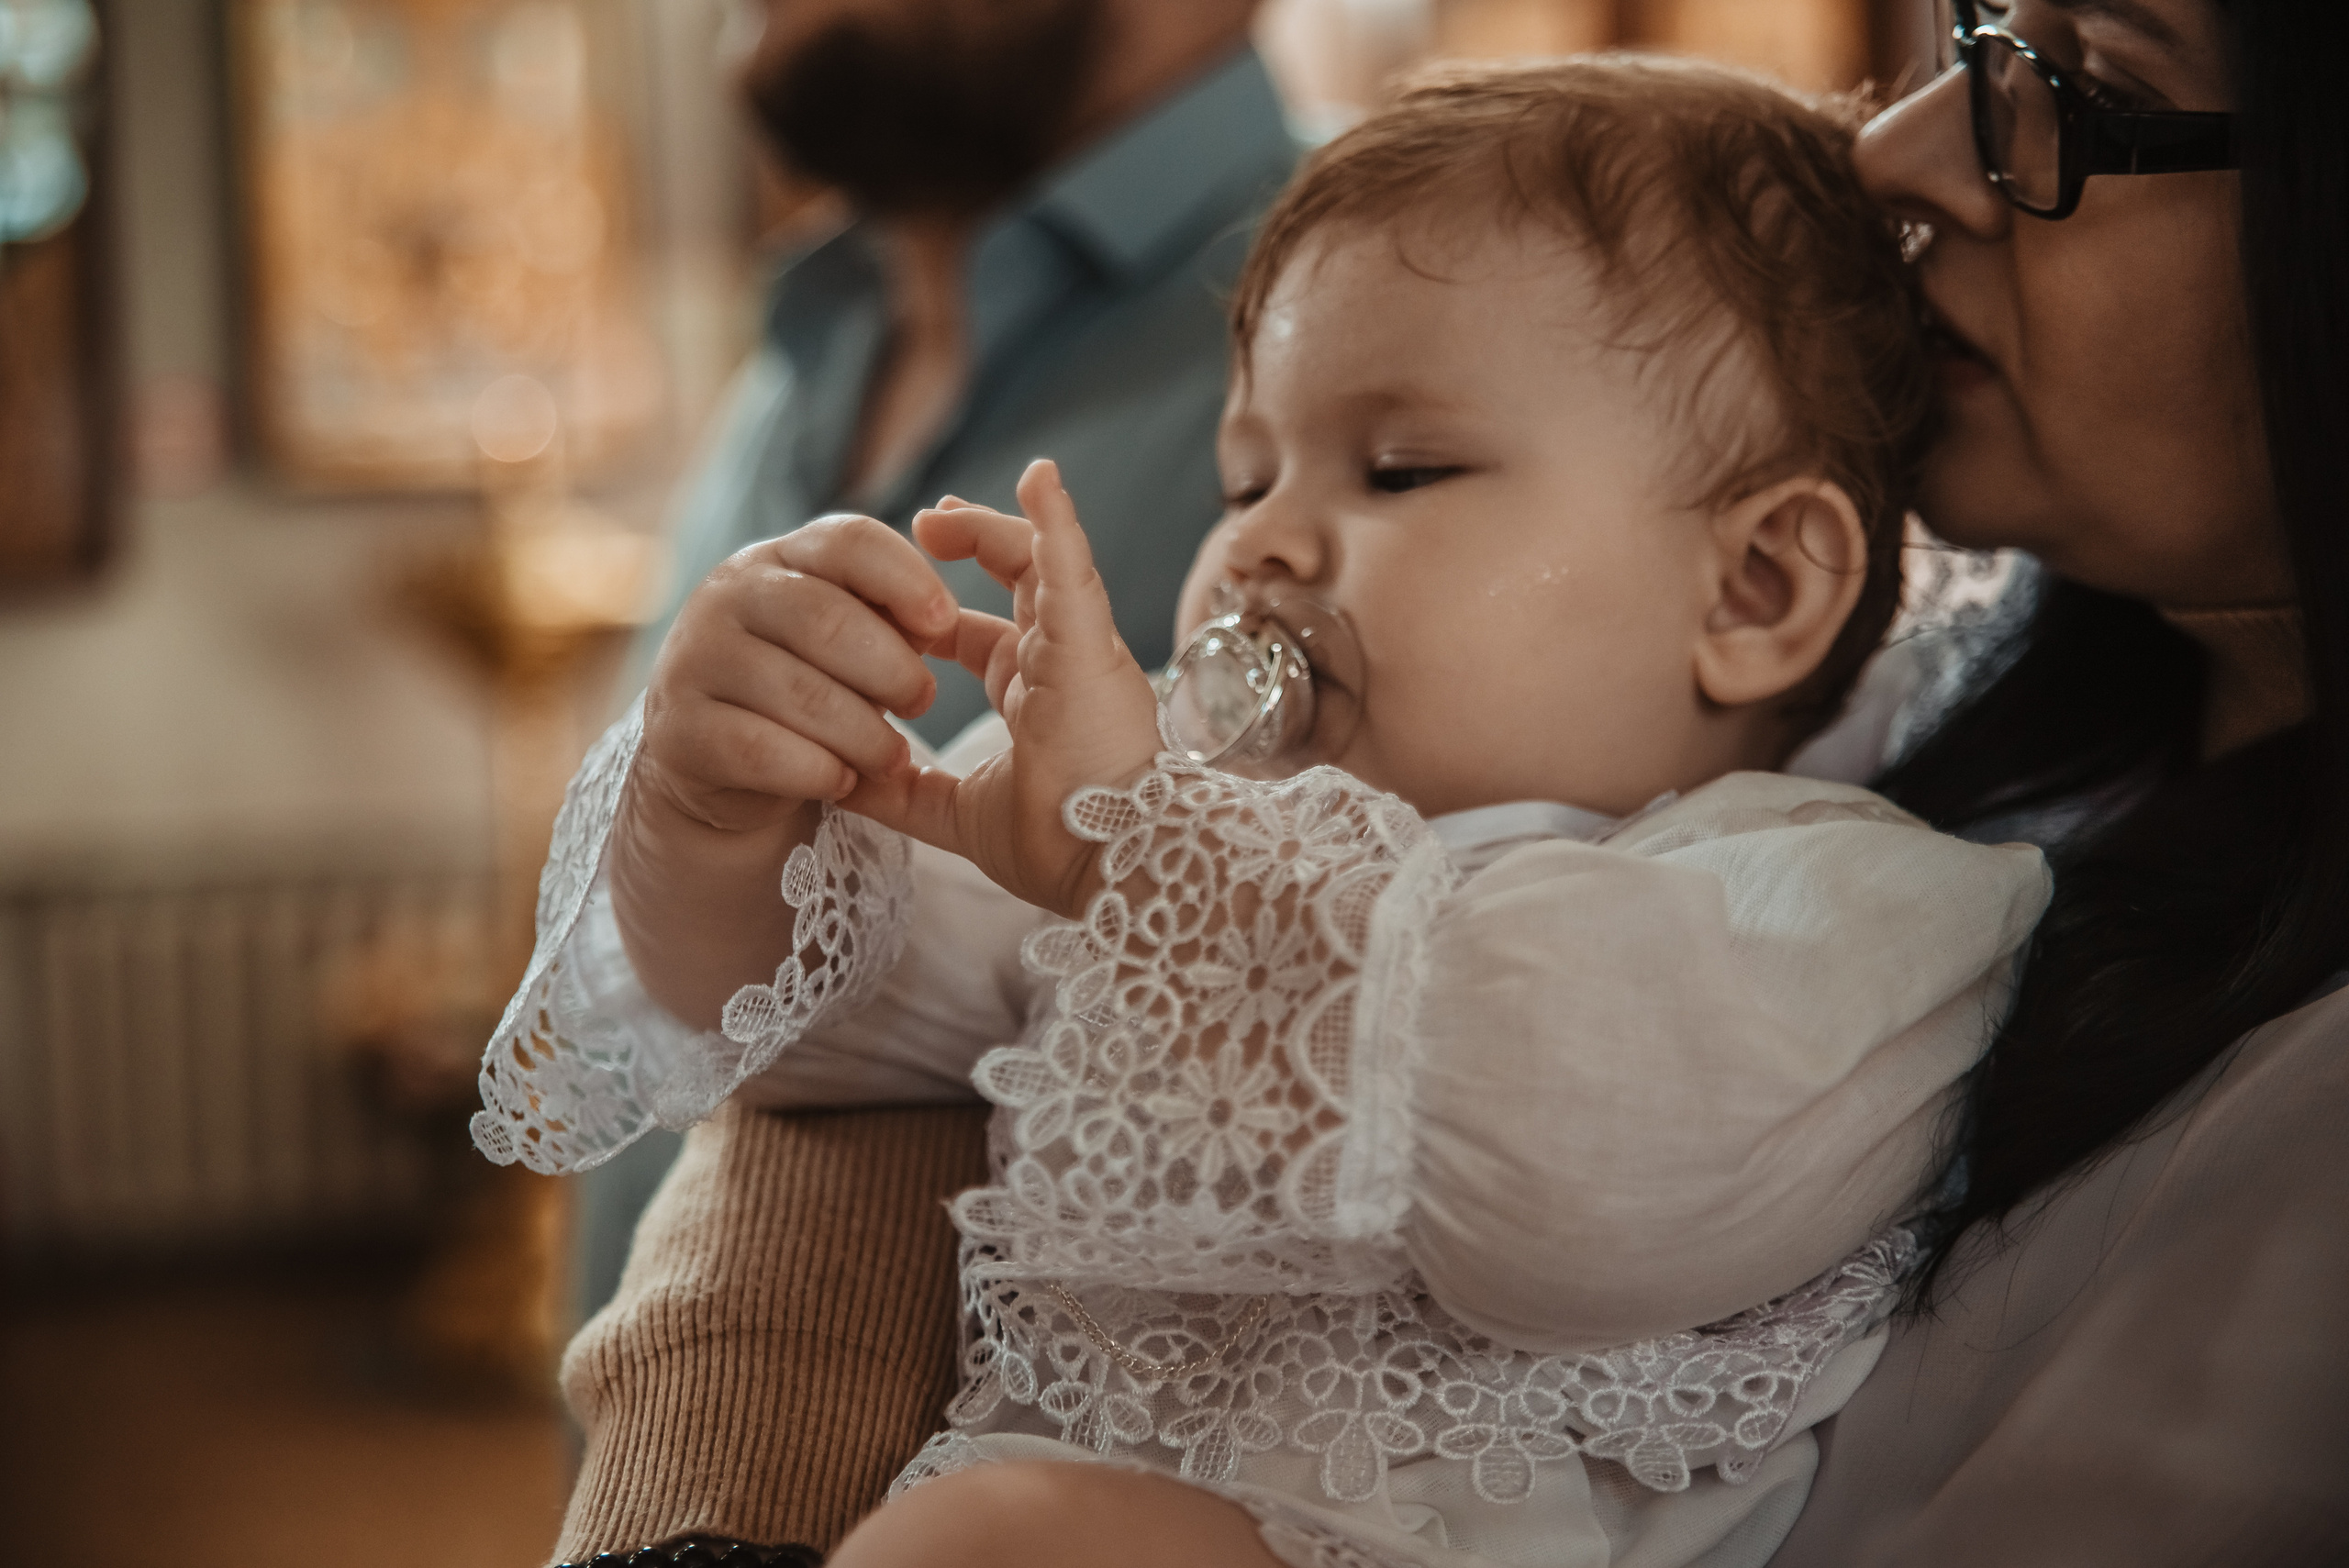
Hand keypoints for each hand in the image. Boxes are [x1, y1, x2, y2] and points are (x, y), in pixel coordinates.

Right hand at [629, 513, 969, 846]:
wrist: (716, 758)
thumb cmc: (807, 682)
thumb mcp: (851, 639)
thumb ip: (892, 617)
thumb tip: (940, 618)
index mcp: (782, 557)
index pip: (850, 541)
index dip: (906, 578)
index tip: (946, 624)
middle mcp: (728, 594)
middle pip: (827, 618)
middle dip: (891, 668)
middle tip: (922, 702)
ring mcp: (693, 659)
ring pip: (800, 692)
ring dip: (863, 733)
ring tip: (893, 757)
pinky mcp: (678, 729)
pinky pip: (760, 750)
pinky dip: (816, 771)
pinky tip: (843, 781)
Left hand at [850, 460, 1161, 916]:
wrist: (1114, 867)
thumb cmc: (1058, 844)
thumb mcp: (954, 816)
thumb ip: (900, 795)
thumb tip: (833, 782)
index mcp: (1033, 696)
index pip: (980, 635)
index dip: (934, 616)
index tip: (887, 600)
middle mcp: (1058, 661)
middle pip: (1012, 580)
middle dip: (968, 543)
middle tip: (920, 525)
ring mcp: (1078, 648)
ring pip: (1038, 560)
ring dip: (993, 524)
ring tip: (941, 511)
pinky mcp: (1091, 645)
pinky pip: (1074, 568)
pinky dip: (1057, 521)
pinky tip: (1039, 477)